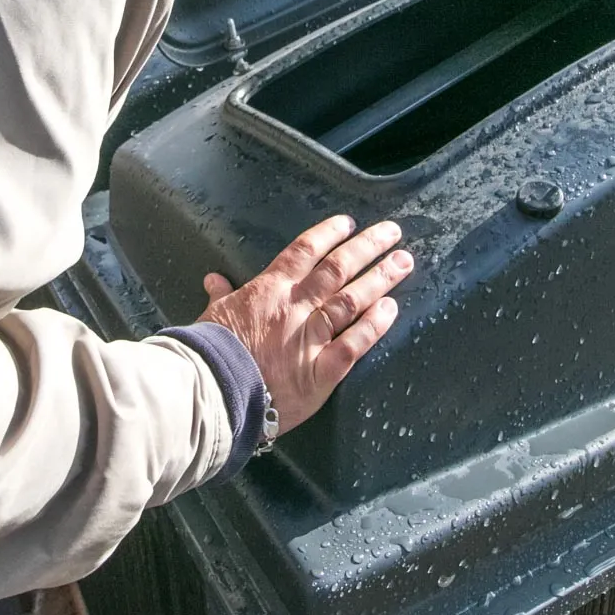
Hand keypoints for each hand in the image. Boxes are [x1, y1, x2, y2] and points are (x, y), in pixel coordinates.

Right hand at [197, 216, 410, 432]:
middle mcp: (296, 306)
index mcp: (270, 289)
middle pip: (338, 268)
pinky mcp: (322, 371)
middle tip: (393, 232)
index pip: (305, 251)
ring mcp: (312, 338)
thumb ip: (221, 296)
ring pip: (352, 300)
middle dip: (368, 247)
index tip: (349, 223)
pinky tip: (391, 309)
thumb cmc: (210, 352)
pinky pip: (354, 344)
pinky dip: (374, 325)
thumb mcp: (213, 315)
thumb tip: (214, 280)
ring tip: (404, 262)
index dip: (329, 233)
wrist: (213, 390)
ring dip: (380, 278)